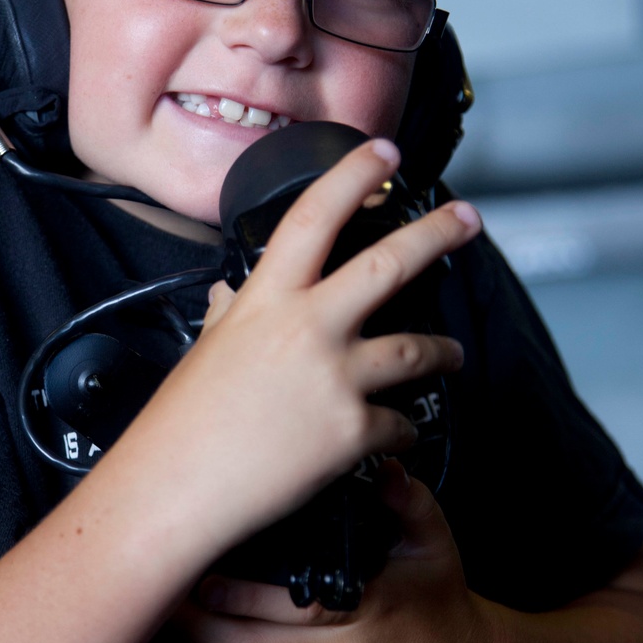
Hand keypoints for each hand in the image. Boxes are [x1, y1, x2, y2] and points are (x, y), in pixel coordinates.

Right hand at [118, 138, 480, 558]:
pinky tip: (398, 434)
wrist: (175, 489)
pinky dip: (403, 430)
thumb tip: (231, 297)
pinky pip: (401, 424)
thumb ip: (230, 315)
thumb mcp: (205, 349)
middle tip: (467, 219)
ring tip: (453, 353)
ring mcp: (335, 378)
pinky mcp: (352, 431)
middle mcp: (307, 328)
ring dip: (444, 350)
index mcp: (266, 300)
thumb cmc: (181, 424)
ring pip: (417, 348)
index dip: (354, 175)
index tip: (383, 153)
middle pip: (390, 263)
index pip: (315, 215)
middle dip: (438, 234)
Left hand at [178, 462, 497, 642]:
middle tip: (169, 593)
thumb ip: (409, 503)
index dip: (234, 594)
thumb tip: (386, 467)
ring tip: (174, 622)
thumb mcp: (435, 545)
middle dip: (200, 623)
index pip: (289, 607)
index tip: (200, 570)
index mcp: (365, 609)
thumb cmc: (440, 602)